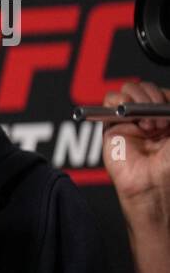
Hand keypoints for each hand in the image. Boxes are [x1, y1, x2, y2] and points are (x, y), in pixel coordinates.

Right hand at [101, 81, 169, 224]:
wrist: (155, 183)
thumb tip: (165, 99)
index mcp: (167, 118)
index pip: (163, 92)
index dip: (165, 95)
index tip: (169, 108)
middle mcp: (150, 118)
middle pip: (145, 88)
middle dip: (154, 98)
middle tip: (163, 120)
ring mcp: (130, 121)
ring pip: (127, 90)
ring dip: (139, 101)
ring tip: (149, 125)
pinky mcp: (111, 127)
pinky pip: (109, 101)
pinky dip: (120, 104)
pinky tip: (134, 122)